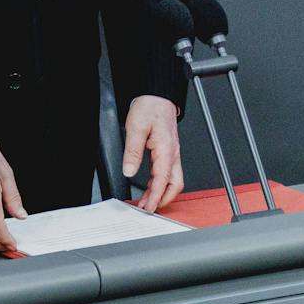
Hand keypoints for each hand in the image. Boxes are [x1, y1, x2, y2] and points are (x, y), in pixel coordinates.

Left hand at [121, 95, 184, 212]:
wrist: (157, 95)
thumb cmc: (150, 107)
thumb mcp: (135, 128)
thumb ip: (132, 151)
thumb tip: (129, 170)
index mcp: (166, 149)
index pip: (162, 180)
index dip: (156, 197)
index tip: (149, 208)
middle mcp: (173, 153)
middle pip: (175, 184)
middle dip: (163, 199)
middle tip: (149, 208)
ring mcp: (172, 153)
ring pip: (173, 180)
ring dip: (161, 192)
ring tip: (146, 201)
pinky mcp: (168, 151)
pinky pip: (168, 172)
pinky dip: (160, 183)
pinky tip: (149, 186)